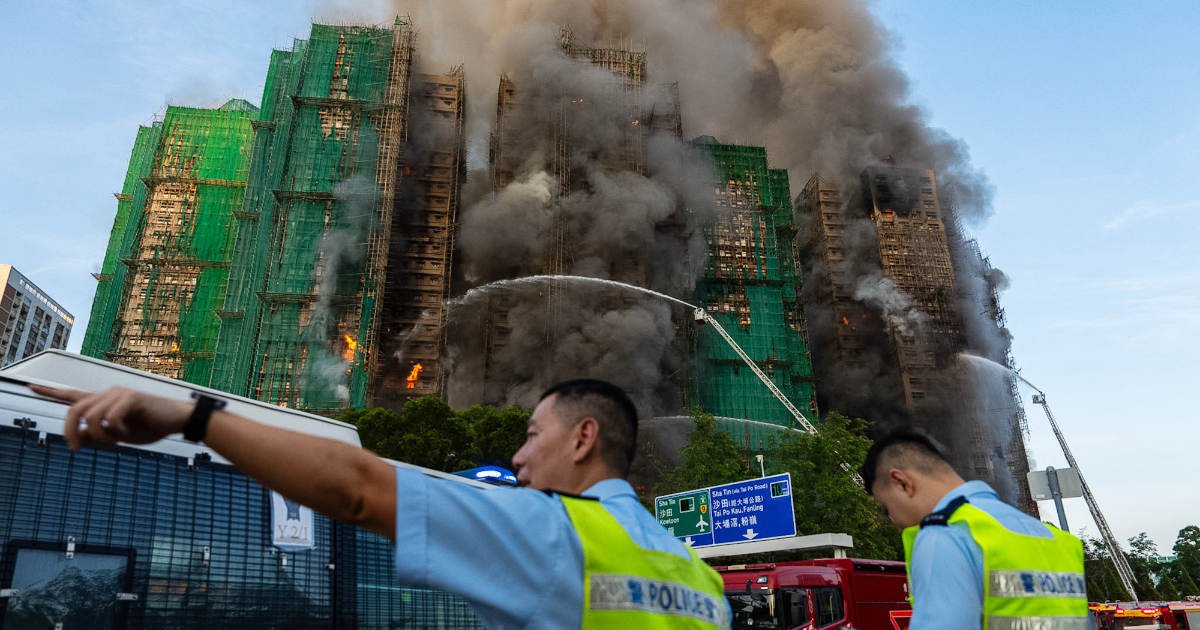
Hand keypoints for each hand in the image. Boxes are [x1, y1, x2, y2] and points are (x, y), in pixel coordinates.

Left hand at [29, 384, 193, 450]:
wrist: (177, 421)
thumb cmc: (150, 426)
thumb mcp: (119, 436)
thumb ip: (97, 436)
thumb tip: (77, 439)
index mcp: (104, 401)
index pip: (71, 395)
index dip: (50, 392)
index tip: (30, 387)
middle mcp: (108, 393)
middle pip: (75, 410)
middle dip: (70, 431)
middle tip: (74, 449)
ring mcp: (119, 394)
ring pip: (92, 417)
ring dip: (100, 436)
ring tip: (115, 442)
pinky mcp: (131, 397)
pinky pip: (110, 419)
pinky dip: (116, 432)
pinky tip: (127, 434)